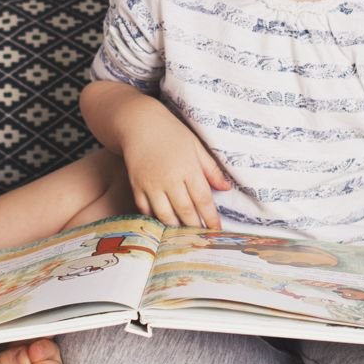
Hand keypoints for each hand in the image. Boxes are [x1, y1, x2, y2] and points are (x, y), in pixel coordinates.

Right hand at [119, 105, 230, 227]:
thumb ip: (211, 169)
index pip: (203, 200)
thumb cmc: (171, 133)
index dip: (211, 218)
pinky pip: (146, 210)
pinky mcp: (137, 186)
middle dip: (196, 228)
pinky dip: (155, 220)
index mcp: (188, 168)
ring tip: (184, 237)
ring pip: (165, 215)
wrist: (139, 124)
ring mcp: (151, 184)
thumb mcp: (196, 146)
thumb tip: (226, 188)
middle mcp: (170, 179)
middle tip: (202, 240)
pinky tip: (163, 226)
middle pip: (186, 211)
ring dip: (176, 229)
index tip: (216, 231)